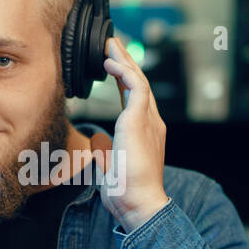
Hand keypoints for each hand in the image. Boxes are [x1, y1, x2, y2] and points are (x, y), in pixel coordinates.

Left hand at [100, 36, 168, 231]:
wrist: (139, 203)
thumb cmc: (127, 192)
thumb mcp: (112, 166)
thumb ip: (107, 151)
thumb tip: (98, 141)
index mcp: (145, 133)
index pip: (135, 99)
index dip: (124, 80)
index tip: (112, 66)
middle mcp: (151, 123)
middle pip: (139, 84)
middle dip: (126, 63)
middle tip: (113, 44)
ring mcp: (148, 120)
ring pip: (138, 80)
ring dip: (124, 61)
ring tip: (111, 45)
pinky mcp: (140, 120)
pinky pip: (135, 87)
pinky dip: (123, 72)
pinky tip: (111, 63)